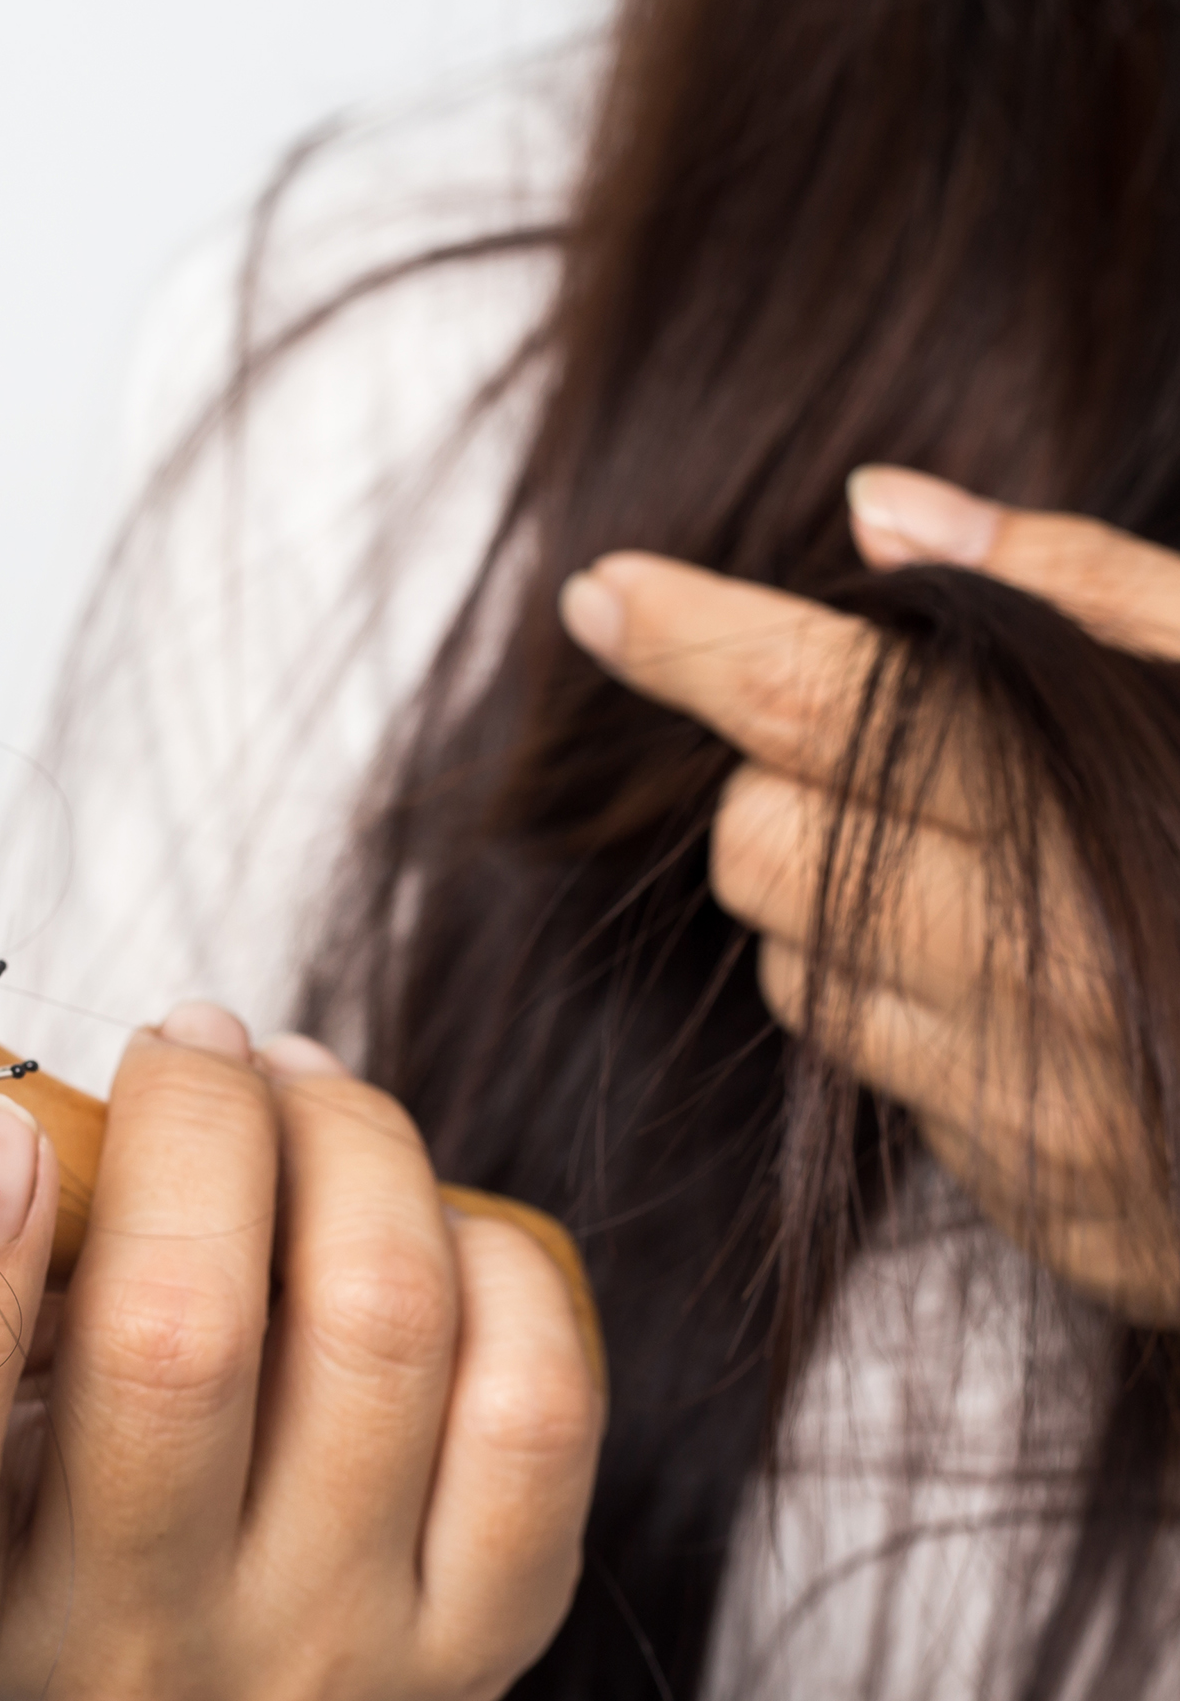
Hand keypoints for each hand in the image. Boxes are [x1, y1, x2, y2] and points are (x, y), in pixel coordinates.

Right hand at [0, 1003, 603, 1700]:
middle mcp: (116, 1677)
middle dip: (198, 1119)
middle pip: (177, 1350)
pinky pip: (530, 1398)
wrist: (177, 1585)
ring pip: (378, 1328)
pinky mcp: (473, 1645)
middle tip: (191, 1039)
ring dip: (348, 1141)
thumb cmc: (11, 1418)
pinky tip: (412, 1221)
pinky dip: (481, 1253)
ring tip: (300, 1089)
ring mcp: (308, 1672)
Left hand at [560, 465, 1179, 1321]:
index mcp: (1099, 802)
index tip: (603, 592)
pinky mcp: (1034, 1192)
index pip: (820, 708)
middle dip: (786, 779)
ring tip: (983, 869)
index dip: (694, 640)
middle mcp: (1046, 961)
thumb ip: (1082, 589)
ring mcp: (1032, 1099)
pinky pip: (877, 1070)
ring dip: (832, 898)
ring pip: (794, 965)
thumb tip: (883, 508)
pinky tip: (1024, 982)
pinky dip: (900, 1002)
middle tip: (900, 753)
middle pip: (763, 842)